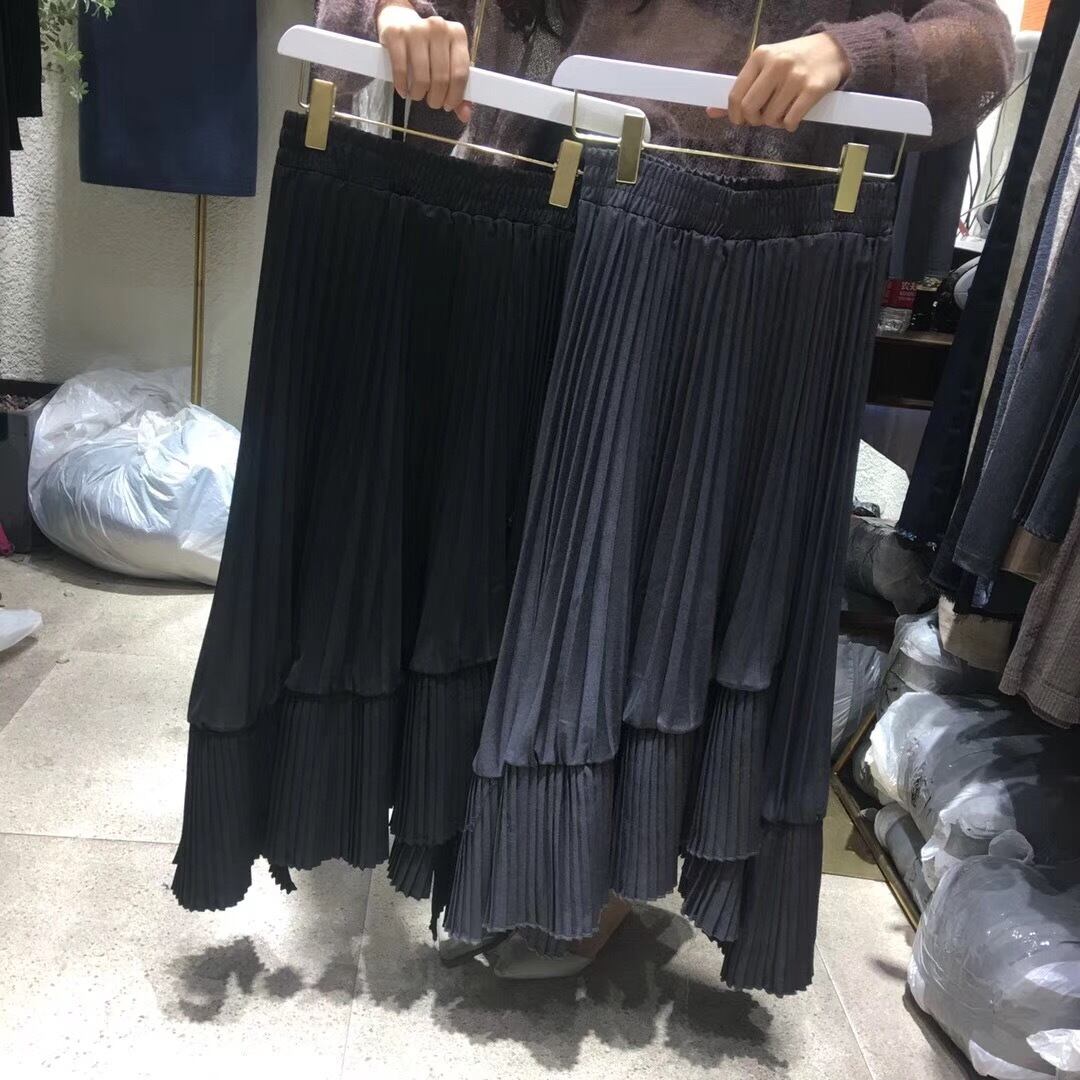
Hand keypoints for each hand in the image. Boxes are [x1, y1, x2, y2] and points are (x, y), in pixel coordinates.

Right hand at [377, 1, 472, 121]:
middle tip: (433, 102)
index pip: (460, 74)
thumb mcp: (447, 61)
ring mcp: (417, 30)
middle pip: (441, 79)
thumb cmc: (429, 47)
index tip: (448, 105)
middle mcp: (438, 28)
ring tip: (418, 95)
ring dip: (419, 95)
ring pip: (422, 78)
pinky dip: (403, 87)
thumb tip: (465, 115)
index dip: (455, 96)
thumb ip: (458, 87)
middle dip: (436, 99)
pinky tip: (404, 91)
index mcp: (457, 34)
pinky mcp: (396, 35)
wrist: (401, 21)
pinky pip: (401, 71)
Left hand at [708, 33, 850, 132]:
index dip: (735, 115)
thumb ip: (741, 89)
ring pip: (771, 118)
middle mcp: (776, 64)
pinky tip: (793, 117)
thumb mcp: (764, 67)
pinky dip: (789, 126)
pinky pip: (790, 121)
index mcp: (759, 57)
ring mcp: (795, 76)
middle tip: (763, 118)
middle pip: (750, 109)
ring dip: (774, 123)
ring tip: (782, 113)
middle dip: (754, 120)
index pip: (736, 96)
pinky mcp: (813, 89)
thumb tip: (711, 112)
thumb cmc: (792, 62)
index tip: (742, 120)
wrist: (831, 50)